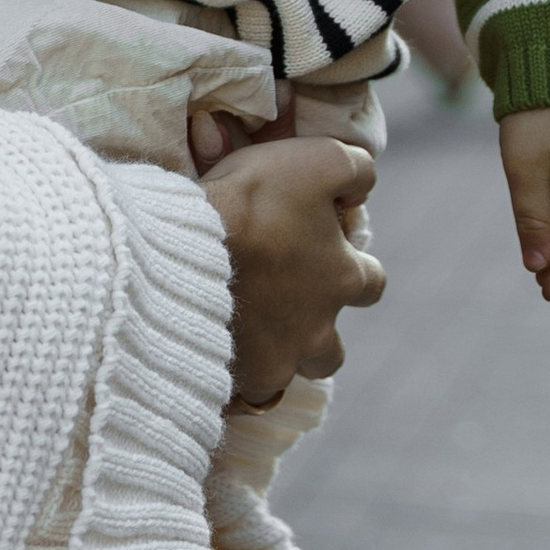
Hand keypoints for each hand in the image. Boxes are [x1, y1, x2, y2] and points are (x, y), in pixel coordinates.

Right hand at [202, 134, 385, 404]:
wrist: (177, 252)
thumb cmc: (250, 203)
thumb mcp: (317, 160)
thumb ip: (354, 169)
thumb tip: (362, 185)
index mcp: (344, 279)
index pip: (372, 281)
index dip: (350, 265)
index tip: (316, 249)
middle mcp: (320, 332)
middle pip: (332, 348)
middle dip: (312, 327)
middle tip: (274, 300)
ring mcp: (277, 363)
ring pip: (288, 372)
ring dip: (273, 354)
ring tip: (239, 332)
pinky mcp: (235, 382)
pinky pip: (240, 388)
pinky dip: (231, 371)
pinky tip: (207, 347)